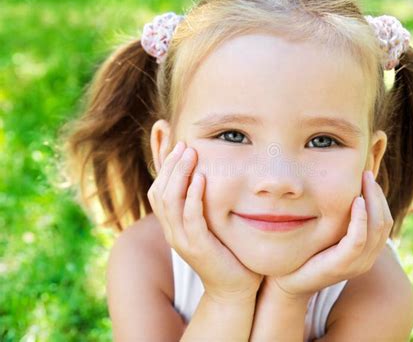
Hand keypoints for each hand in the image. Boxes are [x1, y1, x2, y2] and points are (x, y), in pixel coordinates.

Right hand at [147, 141, 262, 302]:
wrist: (234, 288)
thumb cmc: (226, 252)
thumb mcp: (209, 225)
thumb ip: (202, 206)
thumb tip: (207, 177)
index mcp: (172, 226)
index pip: (157, 191)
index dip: (165, 168)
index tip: (179, 146)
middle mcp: (171, 232)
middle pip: (159, 192)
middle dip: (171, 166)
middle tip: (185, 145)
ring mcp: (182, 241)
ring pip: (170, 202)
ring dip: (180, 175)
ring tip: (192, 154)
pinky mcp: (198, 247)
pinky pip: (190, 217)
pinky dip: (193, 196)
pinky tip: (201, 179)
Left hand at [262, 170, 393, 301]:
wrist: (287, 282)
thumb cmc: (305, 254)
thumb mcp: (327, 235)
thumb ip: (338, 220)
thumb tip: (339, 191)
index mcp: (366, 252)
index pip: (384, 221)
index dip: (378, 197)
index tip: (367, 177)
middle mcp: (367, 259)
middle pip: (384, 222)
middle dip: (377, 194)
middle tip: (366, 174)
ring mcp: (356, 264)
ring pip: (377, 228)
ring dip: (372, 200)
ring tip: (364, 180)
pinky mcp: (342, 265)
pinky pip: (358, 239)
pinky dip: (360, 219)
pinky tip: (356, 201)